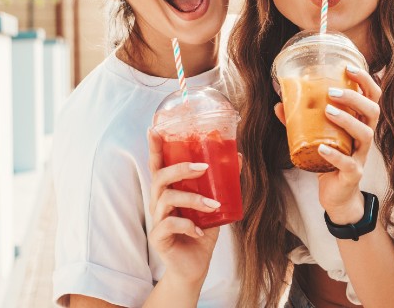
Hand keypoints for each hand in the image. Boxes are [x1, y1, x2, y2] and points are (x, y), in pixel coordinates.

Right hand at [147, 128, 219, 284]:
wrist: (195, 266)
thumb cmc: (202, 230)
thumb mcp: (215, 203)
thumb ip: (223, 182)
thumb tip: (239, 156)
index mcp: (170, 190)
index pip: (158, 165)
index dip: (155, 147)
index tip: (154, 129)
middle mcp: (159, 201)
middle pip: (159, 177)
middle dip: (180, 168)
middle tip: (203, 167)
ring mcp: (157, 220)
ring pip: (166, 199)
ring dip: (193, 198)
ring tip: (213, 205)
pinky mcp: (158, 238)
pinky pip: (169, 225)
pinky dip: (188, 225)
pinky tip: (200, 231)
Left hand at [275, 67, 380, 223]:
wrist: (337, 195)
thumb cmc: (330, 159)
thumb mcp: (317, 135)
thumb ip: (300, 120)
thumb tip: (278, 102)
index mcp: (360, 122)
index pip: (372, 96)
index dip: (365, 80)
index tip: (348, 67)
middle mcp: (365, 136)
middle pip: (373, 111)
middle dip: (355, 97)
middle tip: (332, 91)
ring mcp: (361, 155)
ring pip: (365, 134)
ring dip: (347, 120)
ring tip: (328, 111)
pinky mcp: (353, 174)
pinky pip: (349, 163)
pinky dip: (335, 155)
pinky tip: (321, 148)